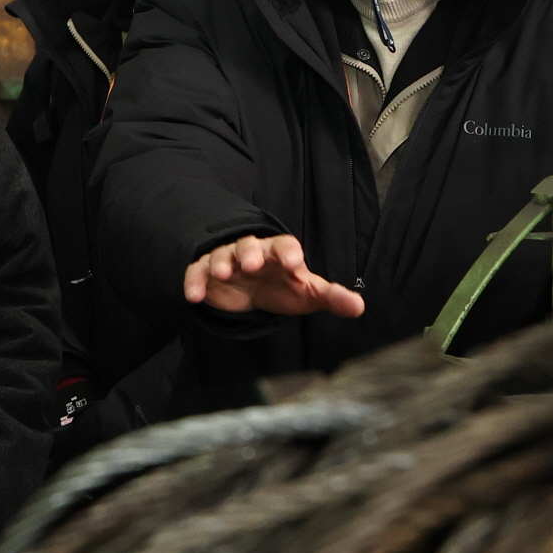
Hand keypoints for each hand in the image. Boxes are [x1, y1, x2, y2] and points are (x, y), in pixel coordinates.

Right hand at [181, 234, 365, 317]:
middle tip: (251, 264)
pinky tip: (193, 297)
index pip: (285, 246)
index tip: (294, 263)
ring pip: (222, 254)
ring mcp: (227, 260)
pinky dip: (194, 281)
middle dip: (250, 252)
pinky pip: (198, 272)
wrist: (253, 290)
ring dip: (221, 262)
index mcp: (280, 254)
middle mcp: (252, 252)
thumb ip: (331, 297)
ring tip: (222, 273)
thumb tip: (359, 307)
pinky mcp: (207, 274)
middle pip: (250, 245)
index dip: (289, 253)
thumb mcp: (308, 293)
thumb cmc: (284, 286)